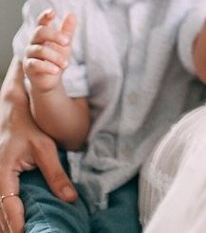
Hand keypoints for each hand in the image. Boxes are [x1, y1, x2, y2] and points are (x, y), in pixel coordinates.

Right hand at [0, 60, 76, 232]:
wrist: (11, 113)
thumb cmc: (28, 128)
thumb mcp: (45, 147)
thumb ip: (56, 174)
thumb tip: (71, 199)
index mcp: (3, 173)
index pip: (9, 207)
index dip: (18, 225)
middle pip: (0, 215)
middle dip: (14, 229)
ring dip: (11, 224)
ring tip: (29, 232)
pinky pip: (1, 204)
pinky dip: (10, 215)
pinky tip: (23, 224)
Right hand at [22, 10, 76, 93]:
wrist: (51, 79)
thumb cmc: (57, 58)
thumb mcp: (65, 44)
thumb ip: (67, 30)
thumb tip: (72, 14)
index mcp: (43, 34)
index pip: (42, 21)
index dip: (45, 15)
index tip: (53, 12)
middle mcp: (34, 42)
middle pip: (40, 32)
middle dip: (55, 35)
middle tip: (67, 42)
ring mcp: (29, 54)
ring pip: (40, 50)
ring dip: (55, 57)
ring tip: (66, 64)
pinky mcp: (28, 67)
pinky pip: (35, 64)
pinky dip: (47, 67)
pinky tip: (56, 70)